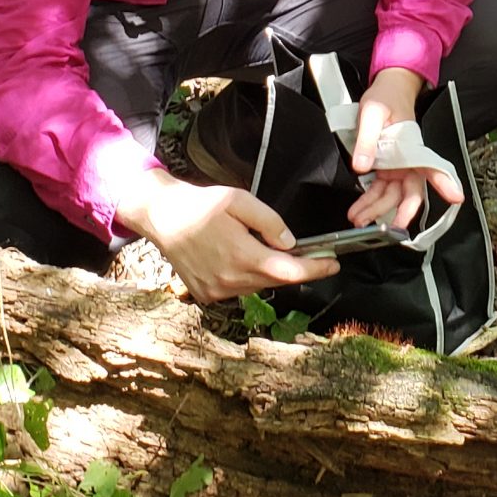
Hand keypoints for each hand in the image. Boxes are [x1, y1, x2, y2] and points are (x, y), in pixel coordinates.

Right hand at [119, 173, 332, 300]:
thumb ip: (269, 222)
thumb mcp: (240, 201)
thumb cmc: (201, 205)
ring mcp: (216, 291)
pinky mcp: (207, 295)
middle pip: (275, 279)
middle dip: (292, 266)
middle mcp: (229, 279)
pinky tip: (237, 258)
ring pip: (257, 285)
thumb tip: (290, 243)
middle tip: (304, 251)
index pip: (288, 270)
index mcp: (240, 255)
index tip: (334, 264)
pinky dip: (246, 276)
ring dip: (267, 271)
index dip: (315, 269)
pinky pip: (238, 289)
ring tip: (257, 247)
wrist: (162, 218)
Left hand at [348, 67, 459, 230]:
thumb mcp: (373, 112)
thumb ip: (367, 138)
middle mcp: (409, 161)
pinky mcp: (386, 169)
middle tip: (388, 230)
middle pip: (410, 192)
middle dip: (399, 213)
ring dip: (377, 211)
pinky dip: (369, 202)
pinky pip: (380, 190)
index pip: (432, 167)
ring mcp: (398, 167)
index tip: (456, 197)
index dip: (444, 182)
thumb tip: (363, 165)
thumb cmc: (386, 96)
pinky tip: (358, 211)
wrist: (387, 88)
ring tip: (359, 220)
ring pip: (392, 196)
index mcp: (413, 146)